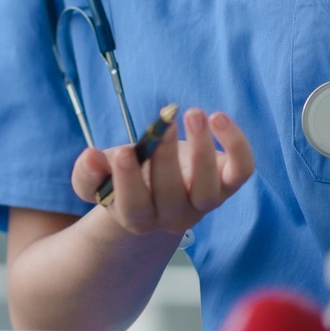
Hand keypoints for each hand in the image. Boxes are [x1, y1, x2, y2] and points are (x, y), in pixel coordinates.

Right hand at [70, 107, 252, 236]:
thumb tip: (91, 158)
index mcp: (137, 216)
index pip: (134, 208)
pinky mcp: (227, 183)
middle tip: (163, 122)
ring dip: (202, 149)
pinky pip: (240, 171)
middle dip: (166, 157)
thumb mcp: (101, 176)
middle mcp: (173, 216)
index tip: (124, 150)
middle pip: (171, 195)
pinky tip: (219, 118)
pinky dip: (237, 145)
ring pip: (208, 189)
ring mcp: (203, 202)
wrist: (162, 184)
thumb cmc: (128, 177)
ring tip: (193, 113)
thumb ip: (88, 174)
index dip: (129, 182)